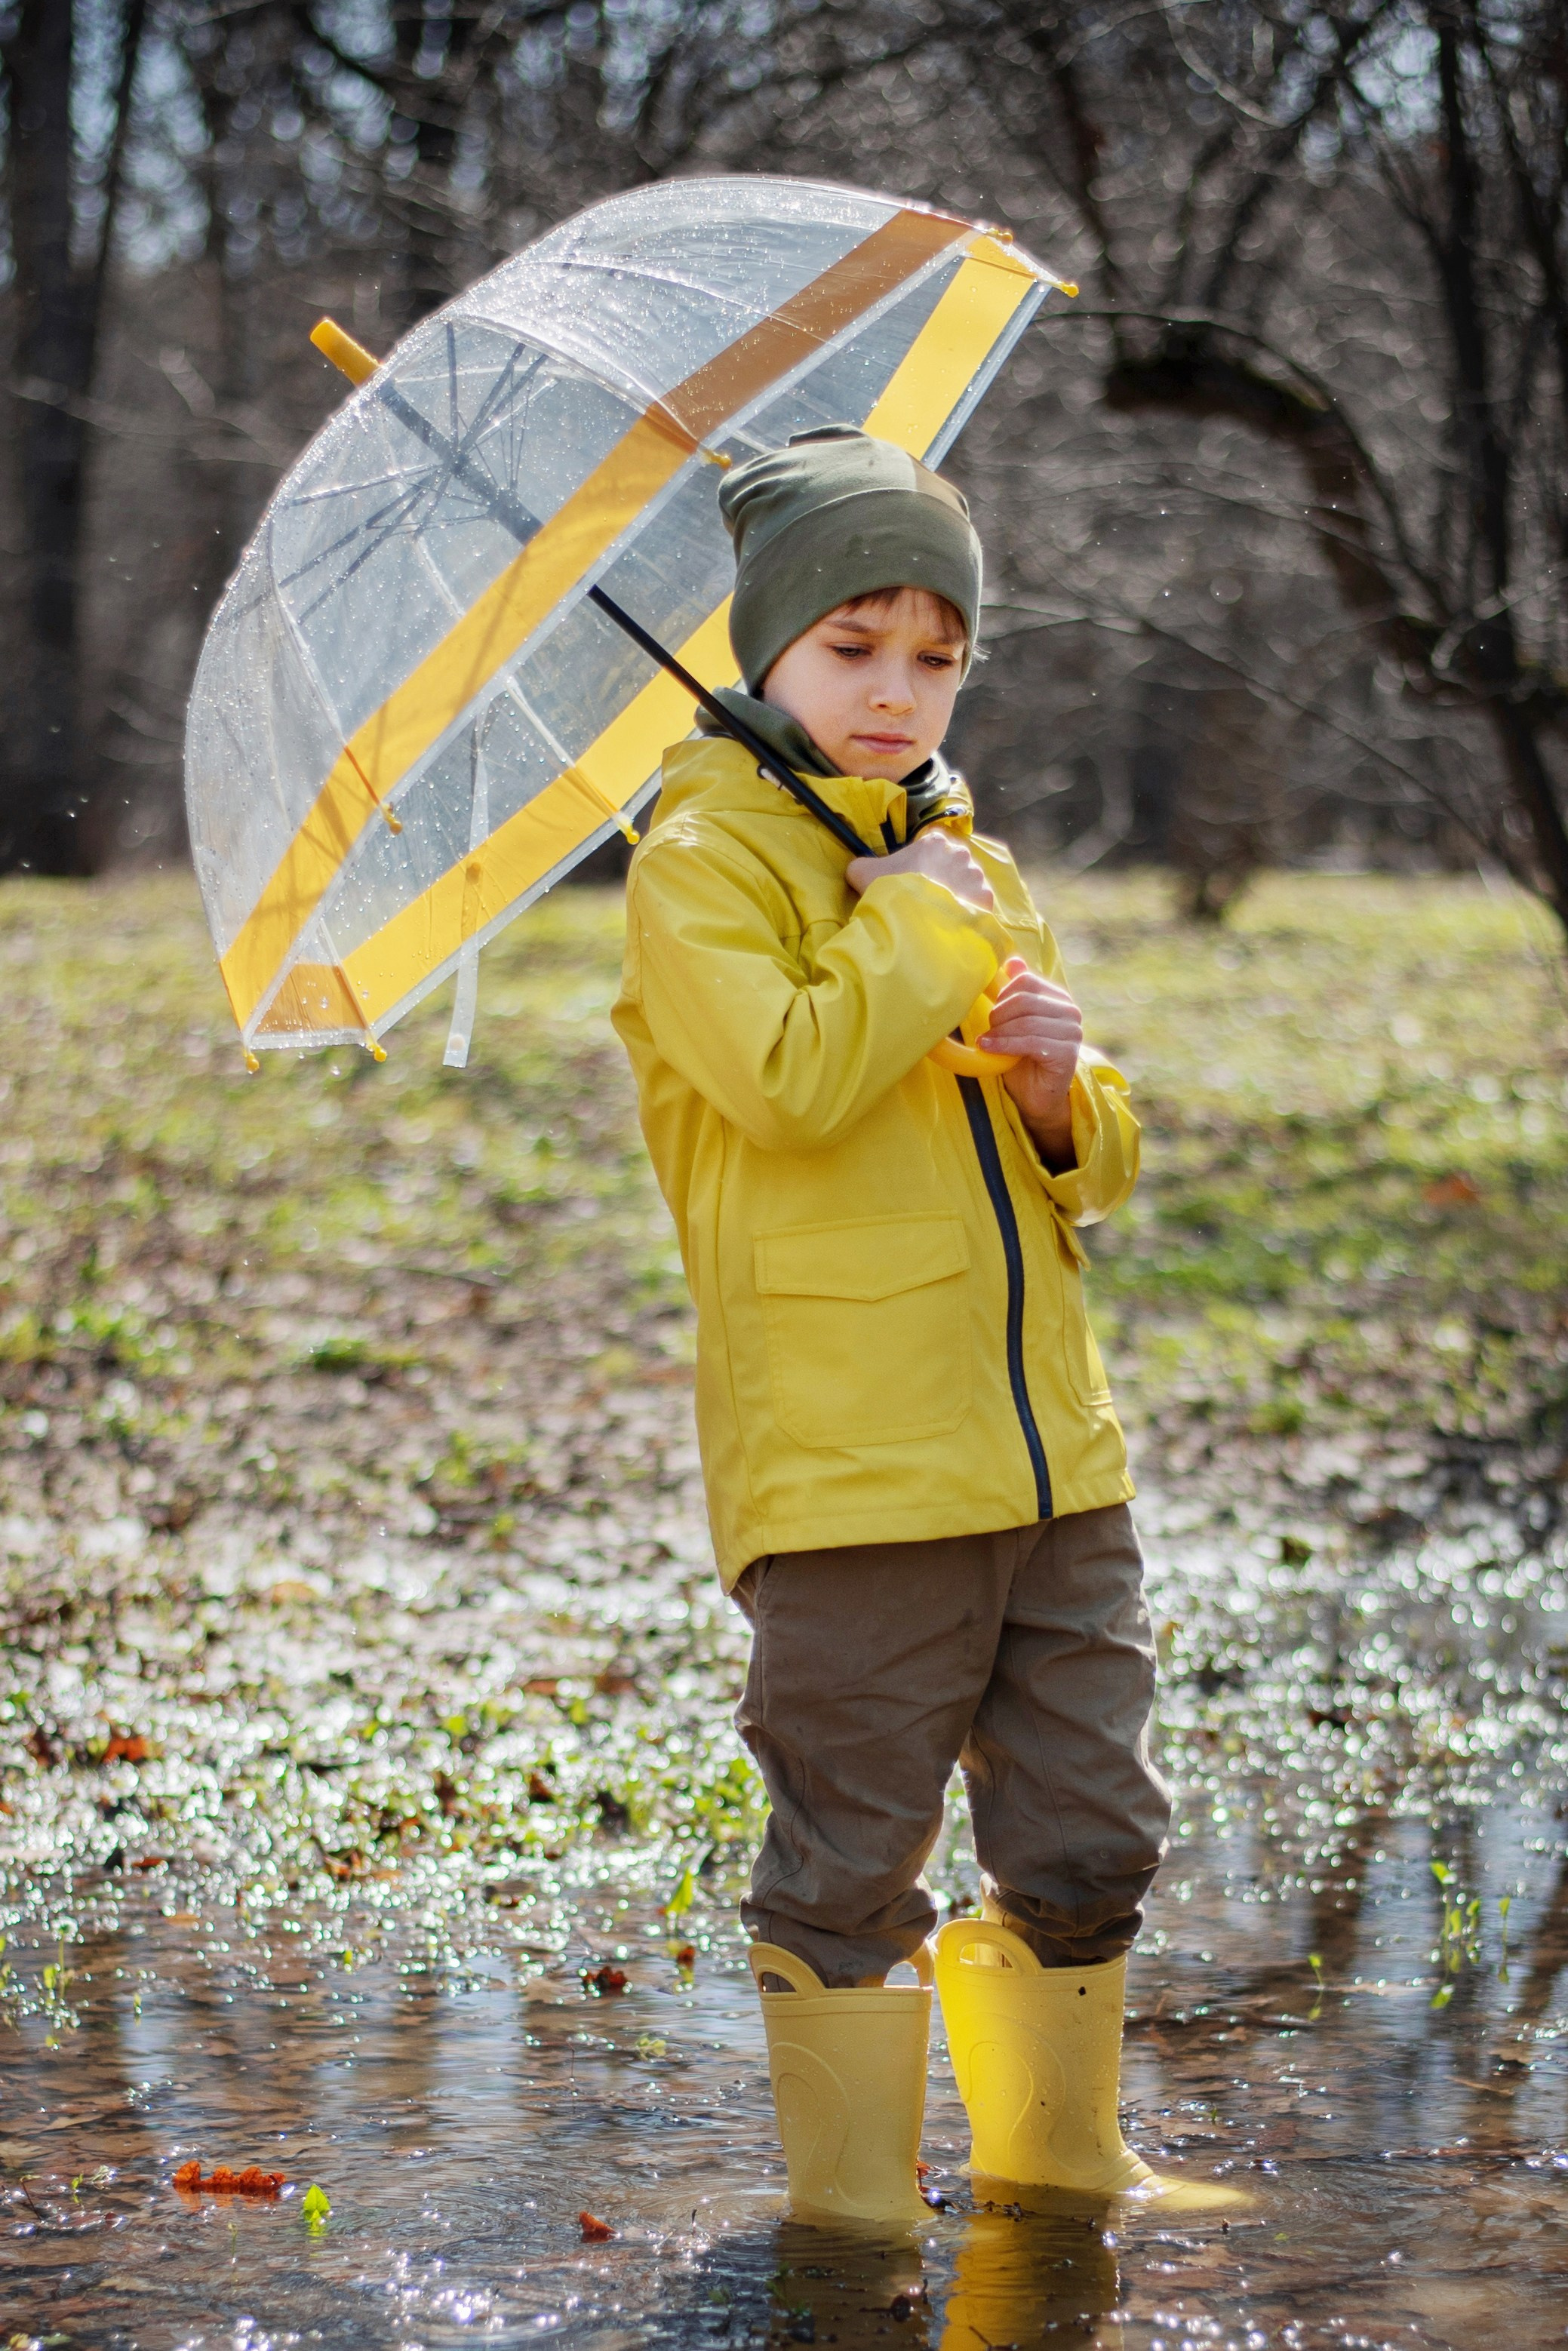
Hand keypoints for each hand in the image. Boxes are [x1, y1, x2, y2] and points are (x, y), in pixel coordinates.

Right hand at [845, 828, 994, 910]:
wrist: (914, 920)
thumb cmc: (891, 891)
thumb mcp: (863, 873)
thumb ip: (860, 866)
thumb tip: (855, 868)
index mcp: (934, 841)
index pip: (934, 848)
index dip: (924, 865)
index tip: (916, 882)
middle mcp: (960, 853)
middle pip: (954, 865)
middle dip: (945, 879)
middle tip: (928, 900)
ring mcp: (975, 875)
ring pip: (968, 884)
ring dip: (958, 895)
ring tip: (942, 914)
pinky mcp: (985, 898)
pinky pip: (978, 903)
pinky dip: (969, 912)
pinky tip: (954, 923)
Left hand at [982, 957, 1081, 1170]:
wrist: (1037, 1097)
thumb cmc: (1023, 1058)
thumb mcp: (1014, 1022)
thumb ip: (1015, 994)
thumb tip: (1012, 961)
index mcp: (1058, 998)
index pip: (1025, 981)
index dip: (1002, 996)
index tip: (992, 1015)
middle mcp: (1070, 1012)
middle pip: (1025, 1000)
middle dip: (999, 1016)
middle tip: (988, 1031)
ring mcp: (1072, 1033)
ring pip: (1027, 1021)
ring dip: (1000, 1032)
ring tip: (986, 1042)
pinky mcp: (1067, 1053)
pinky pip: (1031, 1042)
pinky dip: (1005, 1045)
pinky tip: (989, 1048)